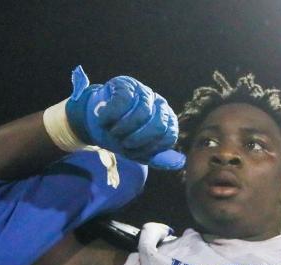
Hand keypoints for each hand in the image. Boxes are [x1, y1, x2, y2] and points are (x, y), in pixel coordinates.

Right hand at [65, 66, 184, 170]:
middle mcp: (160, 104)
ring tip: (112, 134)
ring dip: (123, 129)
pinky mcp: (126, 85)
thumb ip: (158, 158)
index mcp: (167, 121)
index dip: (149, 149)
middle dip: (138, 140)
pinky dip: (110, 116)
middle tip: (122, 145)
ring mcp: (144, 92)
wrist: (100, 120)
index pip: (168, 137)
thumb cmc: (123, 136)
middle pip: (158, 126)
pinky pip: (122, 102)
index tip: (132, 152)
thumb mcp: (139, 151)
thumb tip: (180, 162)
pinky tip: (104, 121)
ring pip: (142, 113)